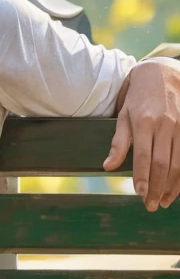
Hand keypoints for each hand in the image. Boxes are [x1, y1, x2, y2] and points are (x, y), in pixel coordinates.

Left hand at [103, 60, 179, 209]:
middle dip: (156, 187)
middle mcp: (165, 125)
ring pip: (179, 163)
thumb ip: (118, 142)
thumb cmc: (139, 96)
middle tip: (150, 205)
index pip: (143, 155)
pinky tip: (176, 188)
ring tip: (163, 201)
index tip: (139, 193)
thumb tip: (107, 166)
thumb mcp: (123, 114)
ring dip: (172, 186)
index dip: (142, 176)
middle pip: (162, 163)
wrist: (164, 73)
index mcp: (144, 121)